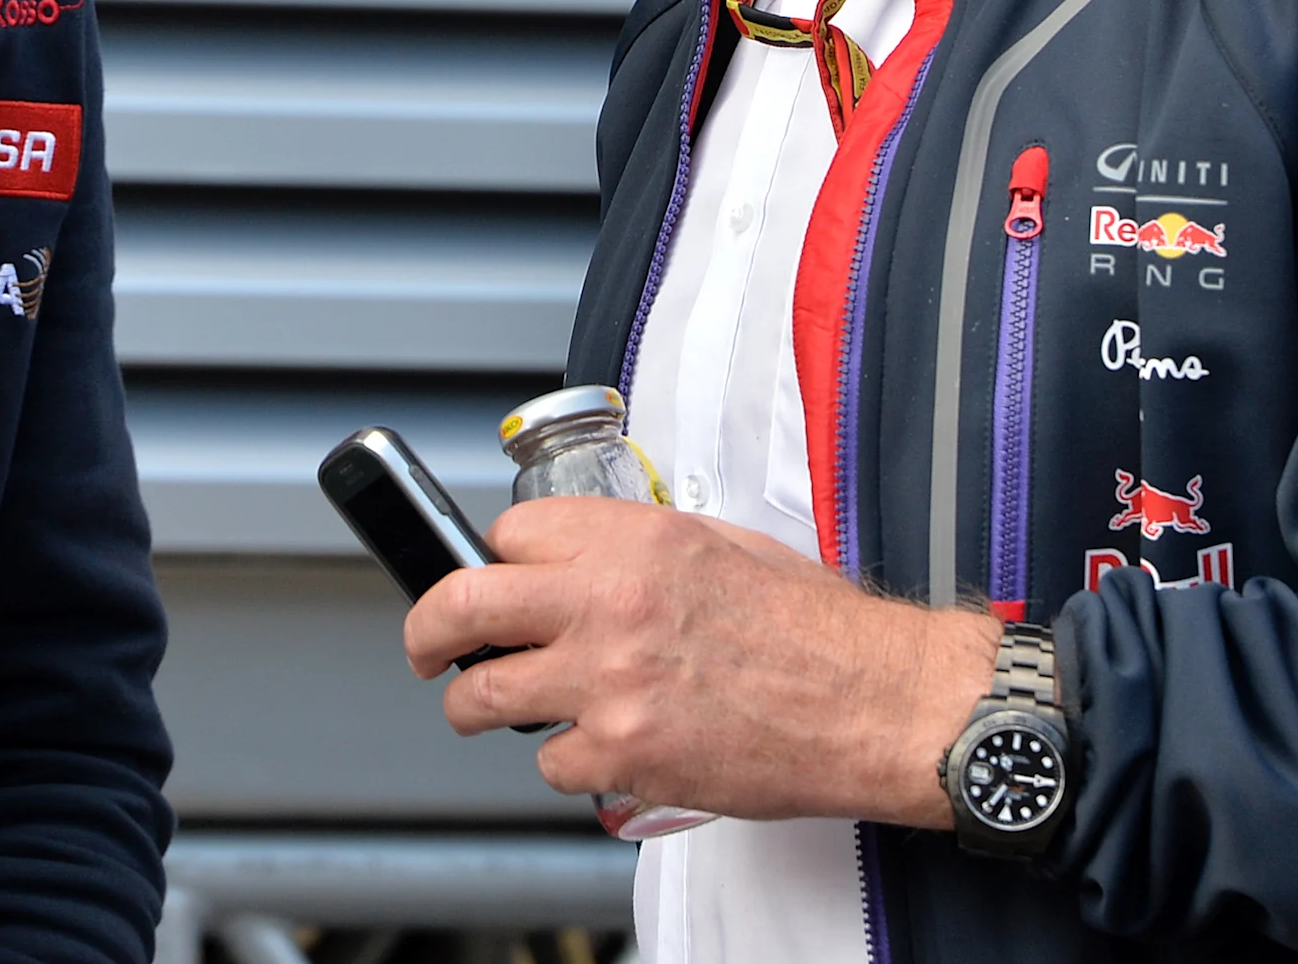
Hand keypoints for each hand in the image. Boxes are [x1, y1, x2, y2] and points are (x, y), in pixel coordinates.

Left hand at [401, 496, 996, 825]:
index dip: (493, 561)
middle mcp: (608, 603)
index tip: (492, 580)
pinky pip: (548, 762)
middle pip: (460, 605)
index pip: (507, 536)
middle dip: (426, 629)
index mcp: (635, 540)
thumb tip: (584, 558)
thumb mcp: (723, 545)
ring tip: (493, 707)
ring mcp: (608, 682)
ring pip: (482, 695)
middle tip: (424, 645)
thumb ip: (640, 548)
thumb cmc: (818, 629)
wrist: (874, 701)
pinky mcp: (621, 754)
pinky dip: (568, 762)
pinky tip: (605, 747)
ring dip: (478, 704)